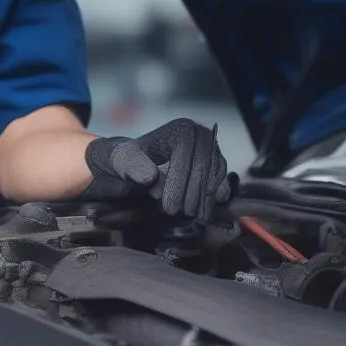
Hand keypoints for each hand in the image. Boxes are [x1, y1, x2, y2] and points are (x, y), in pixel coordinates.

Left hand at [84, 118, 230, 221]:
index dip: (178, 184)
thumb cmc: (129, 160)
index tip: (169, 207)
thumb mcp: (123, 161)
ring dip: (204, 199)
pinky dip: (214, 196)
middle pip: (203, 165)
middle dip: (192, 194)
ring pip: (214, 174)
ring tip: (191, 217)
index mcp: (179, 129)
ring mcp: (211, 147)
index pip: (184, 155)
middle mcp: (199, 133)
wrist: (137, 162)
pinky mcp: (217, 162)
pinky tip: (204, 210)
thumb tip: (150, 178)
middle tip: (180, 215)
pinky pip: (222, 179)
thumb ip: (132, 167)